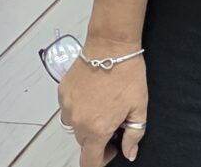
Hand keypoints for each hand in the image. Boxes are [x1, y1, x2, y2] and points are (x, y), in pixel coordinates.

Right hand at [58, 46, 149, 162]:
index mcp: (97, 129)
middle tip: (113, 119)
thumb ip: (134, 135)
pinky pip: (68, 108)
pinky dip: (79, 106)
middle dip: (98, 137)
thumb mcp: (139, 107)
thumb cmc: (127, 74)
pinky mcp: (62, 92)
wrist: (110, 46)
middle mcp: (77, 121)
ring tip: (101, 104)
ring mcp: (67, 106)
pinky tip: (92, 93)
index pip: (89, 161)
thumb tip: (129, 153)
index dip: (102, 160)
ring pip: (74, 125)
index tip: (112, 149)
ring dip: (86, 122)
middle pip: (84, 142)